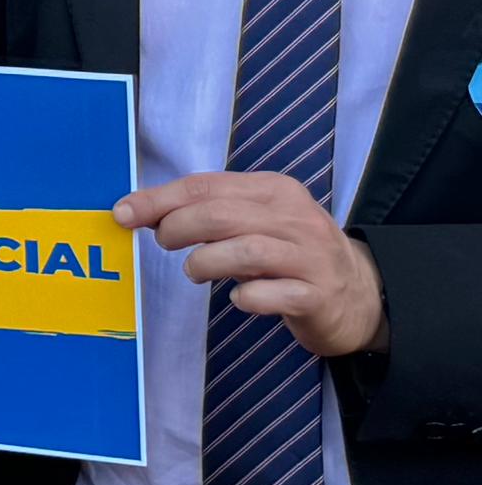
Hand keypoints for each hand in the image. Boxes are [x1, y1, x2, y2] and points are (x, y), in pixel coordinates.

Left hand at [121, 172, 388, 357]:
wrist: (360, 295)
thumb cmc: (291, 254)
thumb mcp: (256, 220)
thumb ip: (209, 210)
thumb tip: (141, 210)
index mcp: (275, 191)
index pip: (206, 186)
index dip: (159, 199)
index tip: (124, 213)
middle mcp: (296, 219)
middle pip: (220, 215)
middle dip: (177, 228)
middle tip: (164, 244)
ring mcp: (310, 258)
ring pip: (245, 251)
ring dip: (205, 262)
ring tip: (194, 271)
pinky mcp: (317, 296)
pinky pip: (272, 295)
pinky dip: (245, 297)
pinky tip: (238, 298)